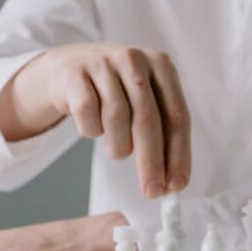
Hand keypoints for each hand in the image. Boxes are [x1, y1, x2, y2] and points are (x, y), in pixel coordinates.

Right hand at [0, 42, 190, 197]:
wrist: (72, 64)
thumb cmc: (119, 91)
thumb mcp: (147, 100)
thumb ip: (164, 134)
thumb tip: (173, 181)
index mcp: (162, 65)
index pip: (177, 116)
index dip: (179, 153)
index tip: (176, 184)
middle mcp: (134, 59)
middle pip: (147, 120)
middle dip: (151, 162)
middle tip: (152, 191)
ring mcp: (102, 63)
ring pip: (116, 120)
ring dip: (119, 146)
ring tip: (118, 148)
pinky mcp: (74, 74)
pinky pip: (87, 116)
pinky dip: (92, 130)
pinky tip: (95, 126)